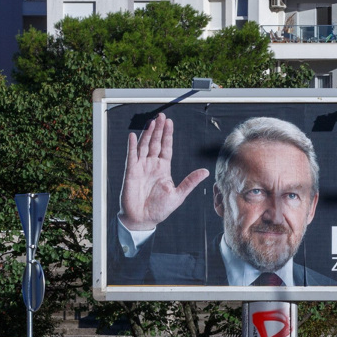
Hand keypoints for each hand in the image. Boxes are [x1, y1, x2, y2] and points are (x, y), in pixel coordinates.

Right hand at [118, 113, 208, 231]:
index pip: (166, 148)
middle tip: (161, 116)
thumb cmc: (159, 210)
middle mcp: (152, 165)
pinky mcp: (131, 172)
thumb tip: (205, 172)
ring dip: (147, 134)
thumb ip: (190, 182)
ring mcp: (141, 167)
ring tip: (152, 122)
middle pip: (155, 143)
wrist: (142, 220)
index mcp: (163, 169)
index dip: (168, 135)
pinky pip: (131, 156)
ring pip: (144, 146)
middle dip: (158, 130)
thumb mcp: (178, 195)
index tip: (170, 123)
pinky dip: (132, 146)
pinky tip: (134, 136)